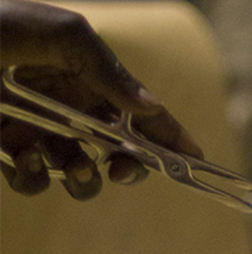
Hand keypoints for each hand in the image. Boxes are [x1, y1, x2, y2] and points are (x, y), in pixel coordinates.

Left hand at [0, 0, 201, 198]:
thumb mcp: (61, 35)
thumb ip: (108, 71)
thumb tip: (150, 109)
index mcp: (87, 77)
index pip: (139, 113)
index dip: (168, 137)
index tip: (194, 161)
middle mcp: (67, 107)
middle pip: (119, 154)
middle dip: (129, 169)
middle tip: (122, 171)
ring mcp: (38, 132)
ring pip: (81, 177)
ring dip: (84, 180)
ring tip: (73, 165)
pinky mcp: (8, 152)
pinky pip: (34, 183)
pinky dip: (33, 177)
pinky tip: (22, 155)